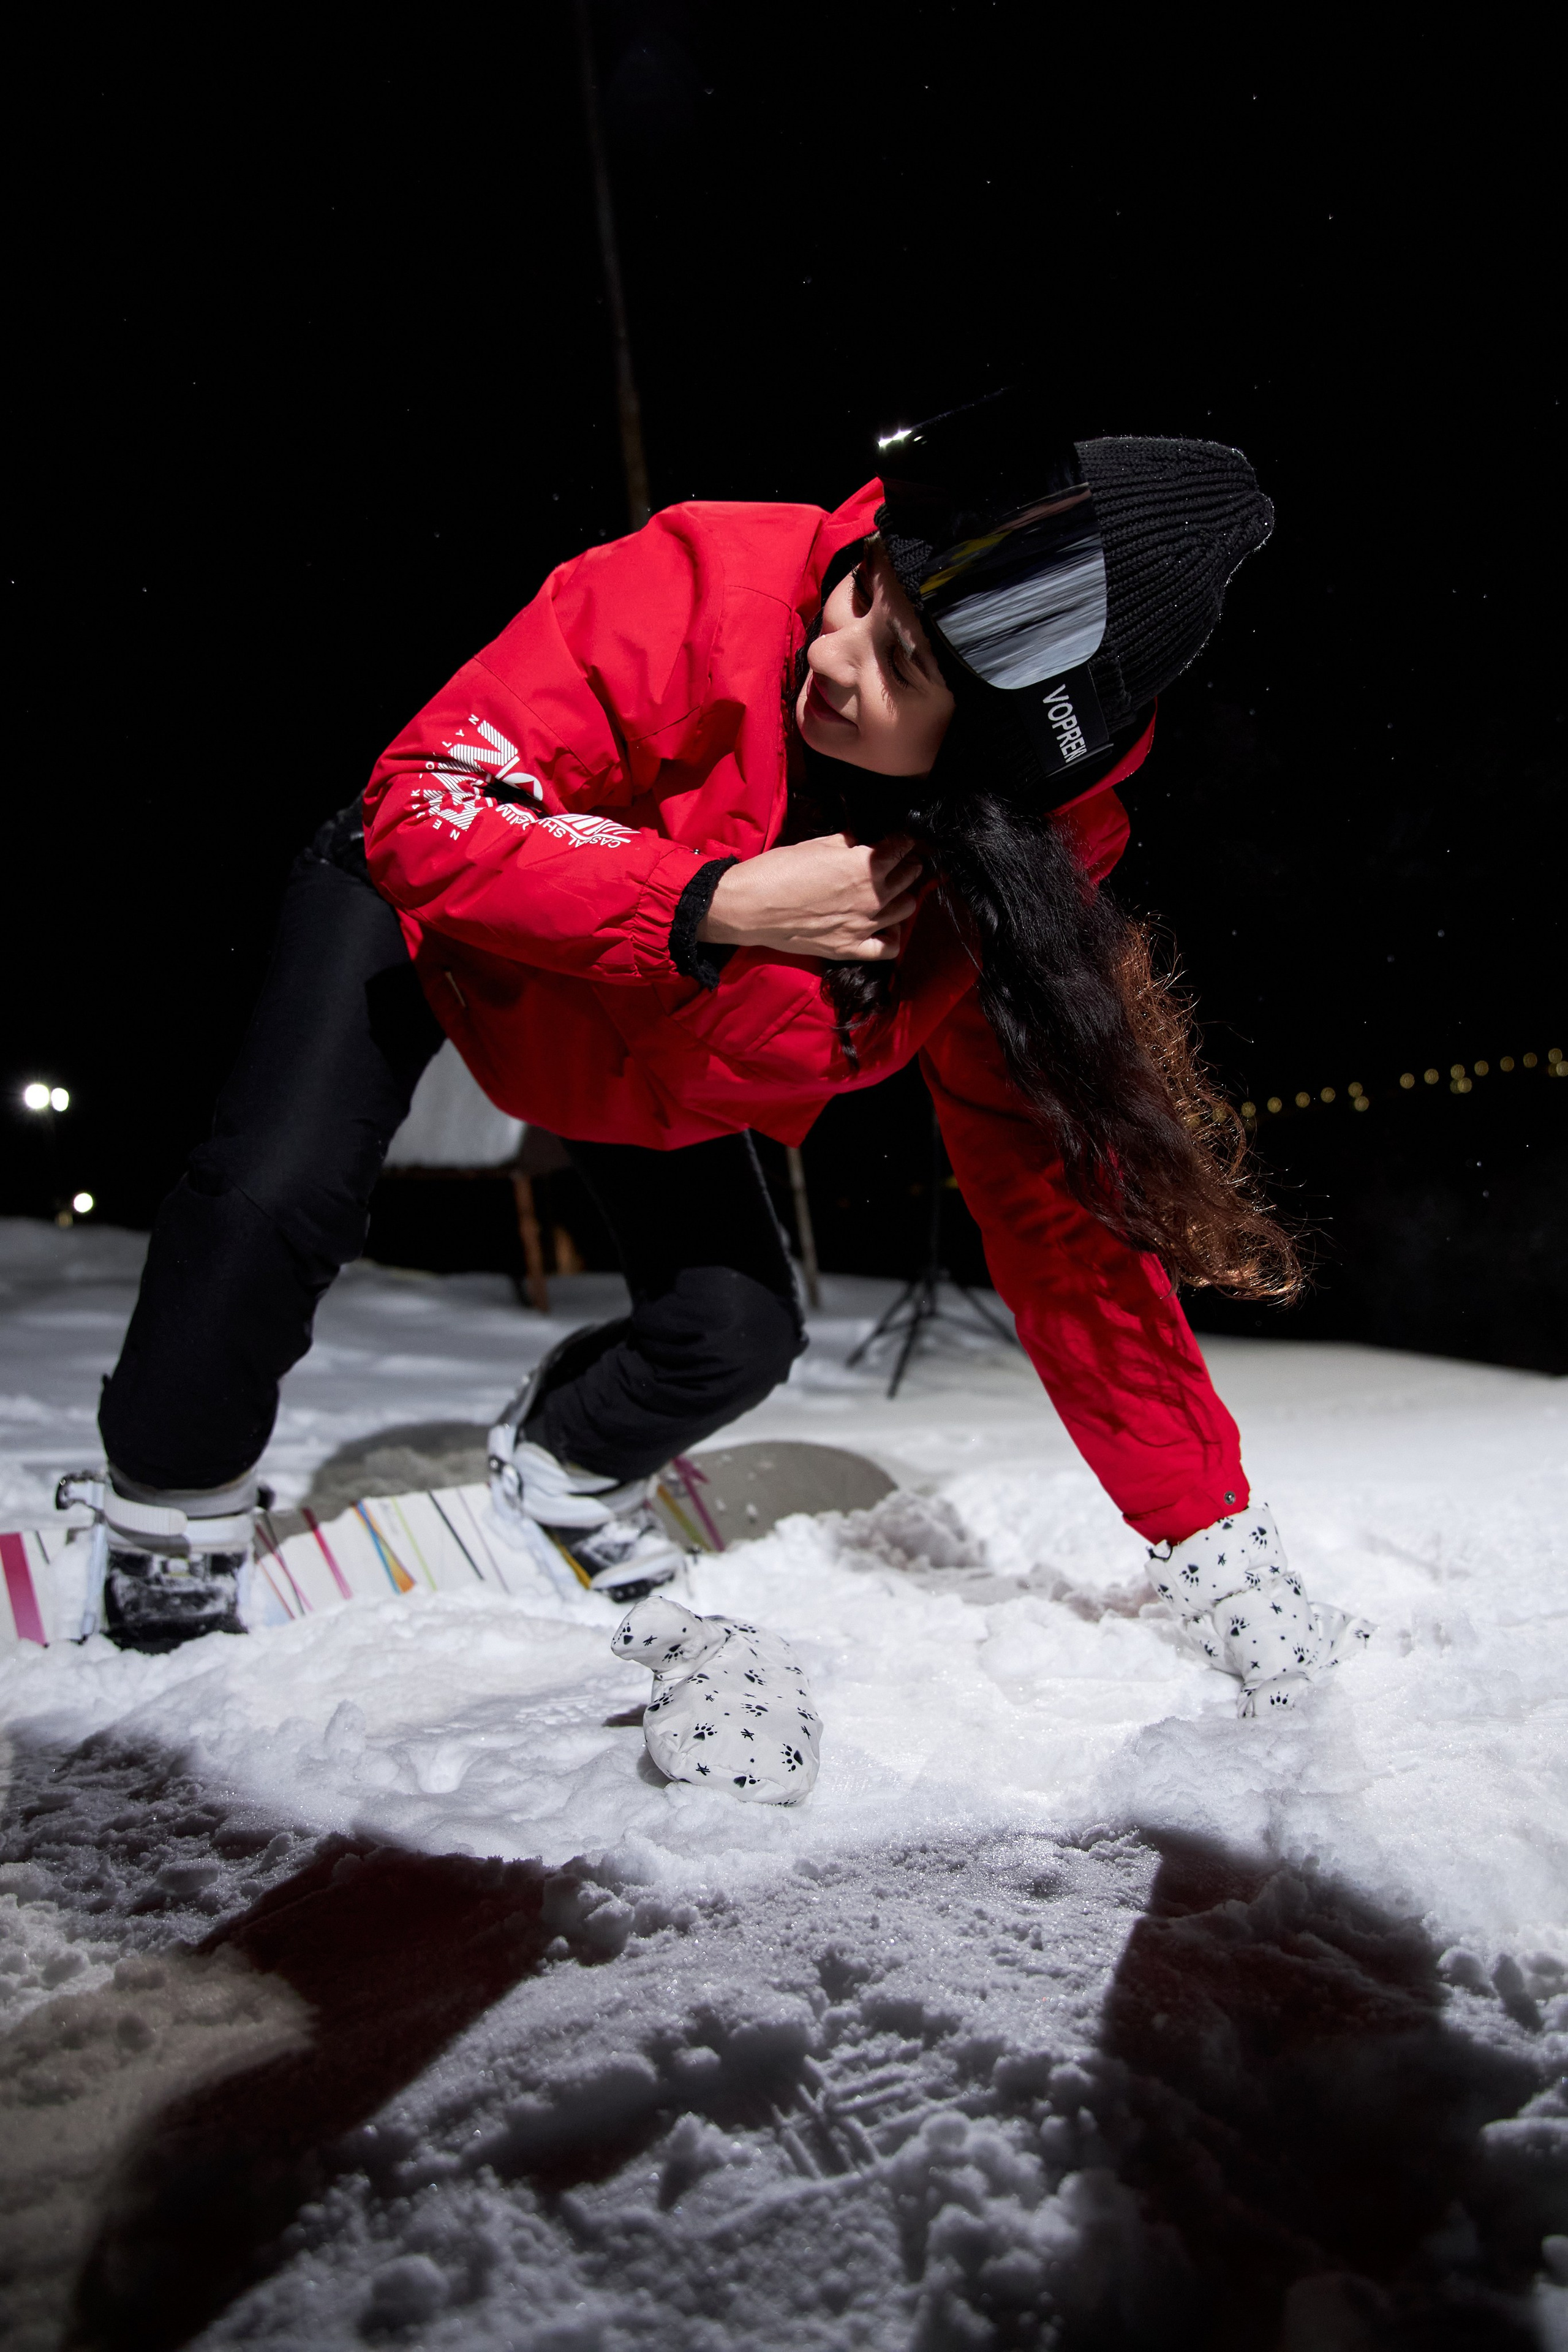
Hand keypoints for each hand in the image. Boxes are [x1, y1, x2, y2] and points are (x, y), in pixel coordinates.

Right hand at [698, 833, 923, 961]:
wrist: (752, 907)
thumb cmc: (779, 870)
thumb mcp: (816, 845)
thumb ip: (846, 843)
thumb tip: (860, 841)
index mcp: (865, 865)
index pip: (901, 848)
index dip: (904, 840)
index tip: (901, 839)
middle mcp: (872, 895)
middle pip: (908, 876)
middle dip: (908, 864)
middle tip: (901, 862)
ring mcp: (865, 924)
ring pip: (905, 909)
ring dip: (903, 896)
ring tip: (894, 891)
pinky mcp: (851, 947)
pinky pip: (889, 947)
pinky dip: (893, 936)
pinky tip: (886, 926)